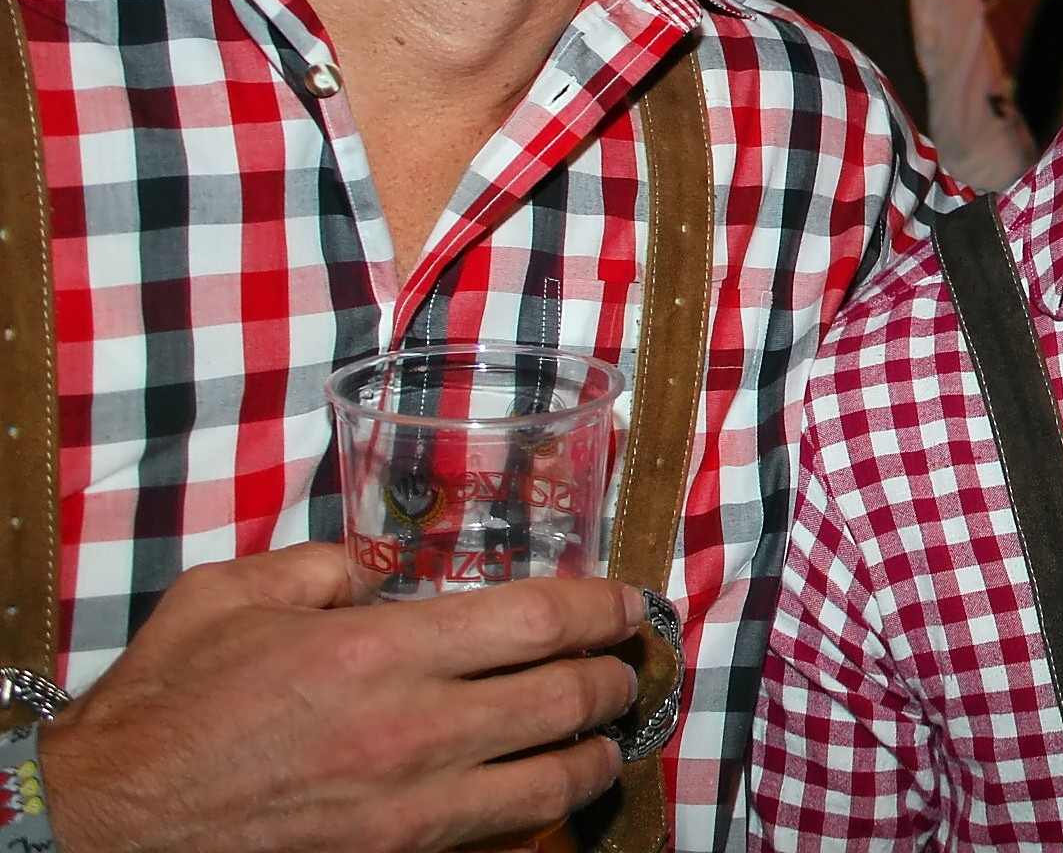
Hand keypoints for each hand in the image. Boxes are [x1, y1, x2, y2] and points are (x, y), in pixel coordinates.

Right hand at [43, 543, 643, 852]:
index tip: (631, 602)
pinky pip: (495, 836)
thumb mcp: (232, 596)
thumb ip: (322, 566)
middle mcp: (411, 732)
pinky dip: (535, 814)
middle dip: (614, 680)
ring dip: (595, 755)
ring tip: (608, 735)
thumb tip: (378, 567)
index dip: (603, 608)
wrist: (102, 828)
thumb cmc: (162, 710)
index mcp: (378, 650)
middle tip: (627, 665)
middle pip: (565, 702)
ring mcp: (408, 810)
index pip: (538, 621)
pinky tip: (542, 793)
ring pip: (550, 785)